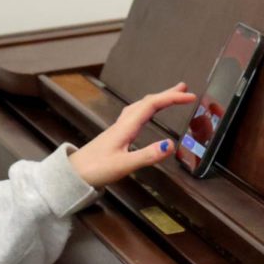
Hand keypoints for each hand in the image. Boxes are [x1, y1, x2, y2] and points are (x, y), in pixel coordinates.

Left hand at [69, 83, 196, 187]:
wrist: (72, 174)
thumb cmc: (95, 170)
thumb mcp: (124, 165)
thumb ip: (147, 155)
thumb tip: (171, 145)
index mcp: (126, 127)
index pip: (152, 105)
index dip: (172, 98)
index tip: (190, 97)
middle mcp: (123, 124)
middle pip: (147, 102)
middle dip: (167, 94)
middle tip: (185, 89)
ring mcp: (119, 128)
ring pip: (141, 107)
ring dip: (157, 100)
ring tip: (170, 97)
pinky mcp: (116, 135)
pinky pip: (136, 115)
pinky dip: (147, 109)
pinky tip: (148, 115)